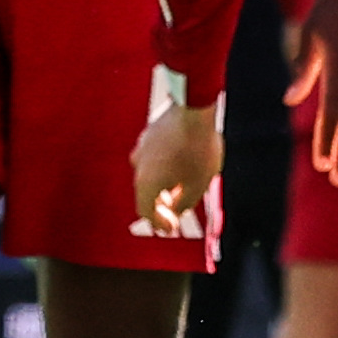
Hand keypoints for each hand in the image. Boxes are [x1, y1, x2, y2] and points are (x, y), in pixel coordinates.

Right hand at [131, 101, 223, 237]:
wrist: (193, 109)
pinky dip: (163, 169)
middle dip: (160, 206)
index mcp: (146, 184)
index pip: (146, 211)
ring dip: (161, 186)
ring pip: (148, 174)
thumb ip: (184, 203)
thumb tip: (176, 210)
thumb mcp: (198, 184)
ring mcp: (141, 148)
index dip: (158, 222)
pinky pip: (153, 159)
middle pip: (145, 193)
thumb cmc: (198, 150)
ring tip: (179, 190)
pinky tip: (178, 166)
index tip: (170, 228)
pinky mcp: (149, 134)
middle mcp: (138, 166)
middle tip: (174, 213)